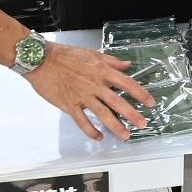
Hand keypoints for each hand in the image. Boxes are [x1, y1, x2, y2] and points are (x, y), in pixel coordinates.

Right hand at [28, 43, 149, 140]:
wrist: (41, 60)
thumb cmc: (65, 55)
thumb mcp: (92, 53)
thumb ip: (111, 61)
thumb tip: (127, 65)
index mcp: (102, 71)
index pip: (126, 83)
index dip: (140, 93)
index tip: (150, 102)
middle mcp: (94, 85)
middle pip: (118, 102)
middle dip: (132, 114)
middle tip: (142, 124)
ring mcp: (82, 96)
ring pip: (102, 114)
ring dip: (115, 126)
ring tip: (125, 135)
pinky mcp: (69, 105)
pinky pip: (82, 121)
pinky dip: (91, 131)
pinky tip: (99, 137)